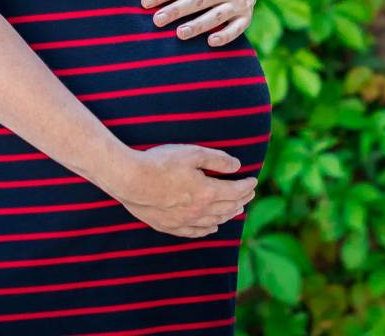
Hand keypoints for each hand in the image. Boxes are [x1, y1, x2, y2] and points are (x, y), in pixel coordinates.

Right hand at [108, 145, 256, 237]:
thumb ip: (217, 160)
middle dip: (242, 200)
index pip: (235, 191)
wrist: (130, 180)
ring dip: (228, 214)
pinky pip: (196, 232)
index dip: (247, 186)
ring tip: (236, 209)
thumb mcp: (192, 153)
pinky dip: (208, 229)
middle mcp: (200, 211)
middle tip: (249, 194)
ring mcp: (185, 221)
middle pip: (228, 207)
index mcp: (208, 192)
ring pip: (214, 221)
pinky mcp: (170, 226)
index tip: (253, 181)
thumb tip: (237, 166)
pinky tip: (212, 227)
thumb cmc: (161, 162)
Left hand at [142, 0, 257, 45]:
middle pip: (198, 0)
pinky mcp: (245, 17)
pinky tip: (210, 41)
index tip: (146, 2)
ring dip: (198, 25)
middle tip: (157, 20)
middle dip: (177, 10)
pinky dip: (225, 36)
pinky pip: (236, 29)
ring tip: (179, 33)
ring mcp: (238, 3)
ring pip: (216, 16)